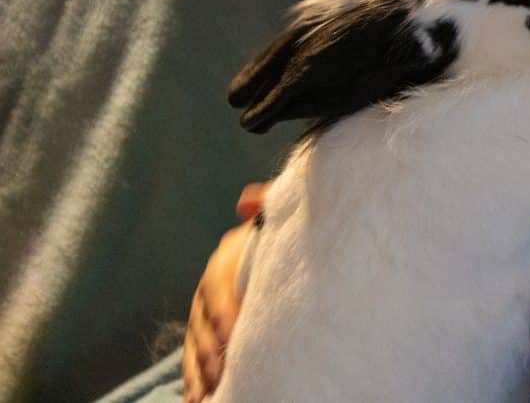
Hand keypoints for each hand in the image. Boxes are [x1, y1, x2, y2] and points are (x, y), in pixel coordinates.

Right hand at [182, 182, 267, 402]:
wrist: (278, 255)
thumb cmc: (281, 240)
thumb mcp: (277, 223)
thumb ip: (268, 207)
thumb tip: (248, 200)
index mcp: (225, 260)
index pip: (217, 283)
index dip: (222, 309)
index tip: (233, 332)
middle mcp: (210, 287)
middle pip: (203, 319)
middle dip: (209, 346)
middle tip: (221, 368)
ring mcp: (205, 315)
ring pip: (195, 343)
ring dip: (199, 369)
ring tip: (208, 390)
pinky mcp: (207, 338)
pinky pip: (195, 362)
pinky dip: (195, 381)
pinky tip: (199, 400)